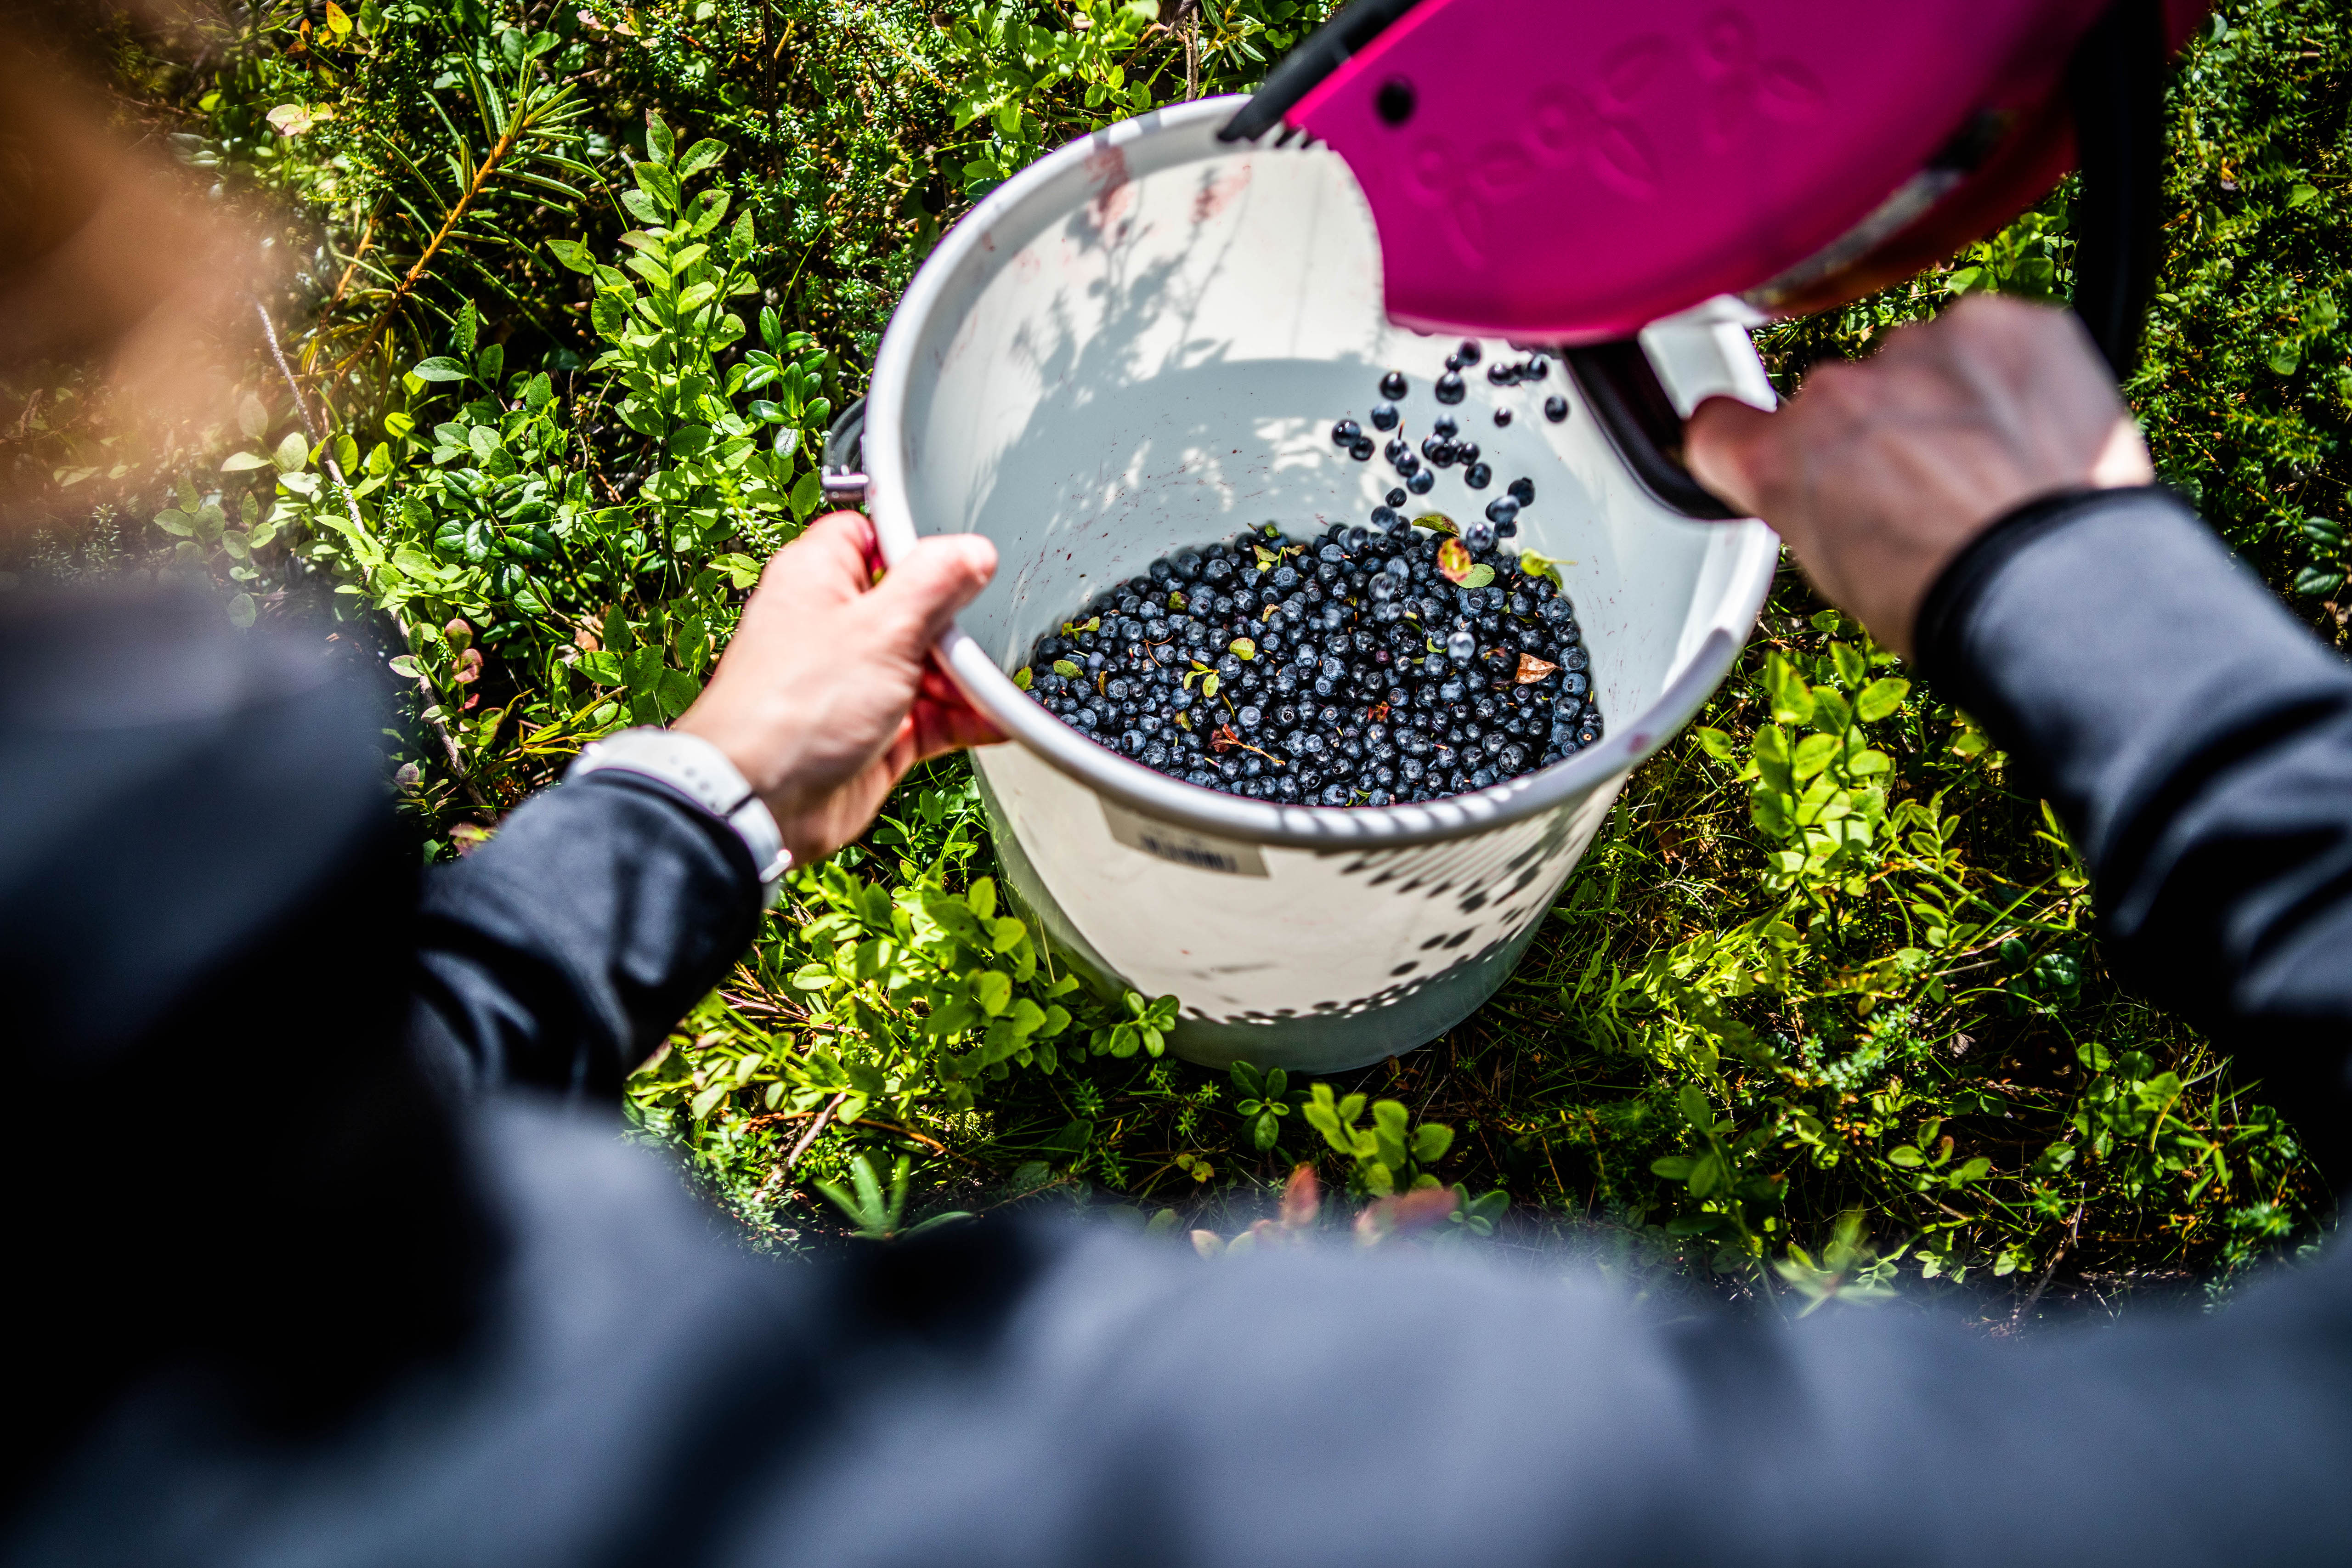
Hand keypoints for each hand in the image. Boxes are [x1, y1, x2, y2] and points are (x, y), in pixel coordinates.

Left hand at [675, 512, 1002, 866]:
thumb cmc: (792, 709)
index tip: (960, 561)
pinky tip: (995, 720)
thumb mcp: (881, 628)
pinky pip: (929, 715)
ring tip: (992, 685)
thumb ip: (933, 583)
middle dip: (953, 625)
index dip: (915, 544)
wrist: (760, 803)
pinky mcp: (871, 731)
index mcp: (818, 577)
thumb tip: (971, 551)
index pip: (871, 534)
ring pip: (924, 664)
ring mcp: (852, 682)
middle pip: (912, 605)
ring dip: (963, 676)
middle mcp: (832, 626)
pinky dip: (961, 717)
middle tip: (977, 636)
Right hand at [1685, 294, 2153, 657]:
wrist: (2060, 588)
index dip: (1744, 439)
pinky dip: (2015, 373)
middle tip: (1932, 486)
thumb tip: (1836, 490)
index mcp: (1778, 461)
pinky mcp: (2008, 324)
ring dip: (1950, 396)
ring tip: (1997, 467)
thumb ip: (1815, 504)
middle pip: (1841, 394)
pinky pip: (1998, 335)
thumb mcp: (1840, 574)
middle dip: (1878, 428)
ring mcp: (1922, 347)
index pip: (1719, 426)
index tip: (1769, 446)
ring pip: (1924, 359)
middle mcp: (1836, 391)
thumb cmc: (1954, 601)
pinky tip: (2036, 431)